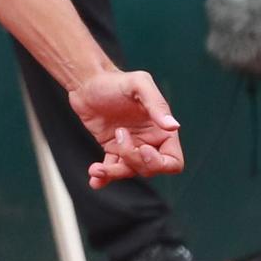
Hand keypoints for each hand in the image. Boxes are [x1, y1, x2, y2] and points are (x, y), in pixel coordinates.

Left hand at [69, 70, 183, 185]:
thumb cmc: (115, 80)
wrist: (86, 82)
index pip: (173, 162)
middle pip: (150, 169)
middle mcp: (149, 141)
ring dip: (113, 173)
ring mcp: (130, 146)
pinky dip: (103, 177)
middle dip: (133, 160)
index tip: (143, 149)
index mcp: (161, 130)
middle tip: (118, 135)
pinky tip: (94, 180)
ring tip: (96, 169)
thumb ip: (156, 104)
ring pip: (129, 172)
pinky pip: (111, 169)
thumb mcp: (138, 84)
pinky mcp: (112, 148)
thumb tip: (173, 126)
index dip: (159, 163)